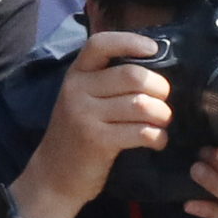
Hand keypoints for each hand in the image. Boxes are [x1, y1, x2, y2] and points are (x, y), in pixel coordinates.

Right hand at [26, 29, 172, 213]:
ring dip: (162, 115)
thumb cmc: (77, 134)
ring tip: (162, 122)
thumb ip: (108, 80)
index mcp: (76, 74)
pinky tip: (157, 141)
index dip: (130, 42)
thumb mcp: (83, 99)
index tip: (154, 49)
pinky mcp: (97, 141)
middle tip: (164, 101)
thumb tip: (155, 64)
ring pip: (141, 104)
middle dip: (160, 88)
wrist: (53, 176)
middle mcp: (77, 90)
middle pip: (133, 75)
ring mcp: (85, 115)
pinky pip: (141, 131)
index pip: (100, 44)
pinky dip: (157, 137)